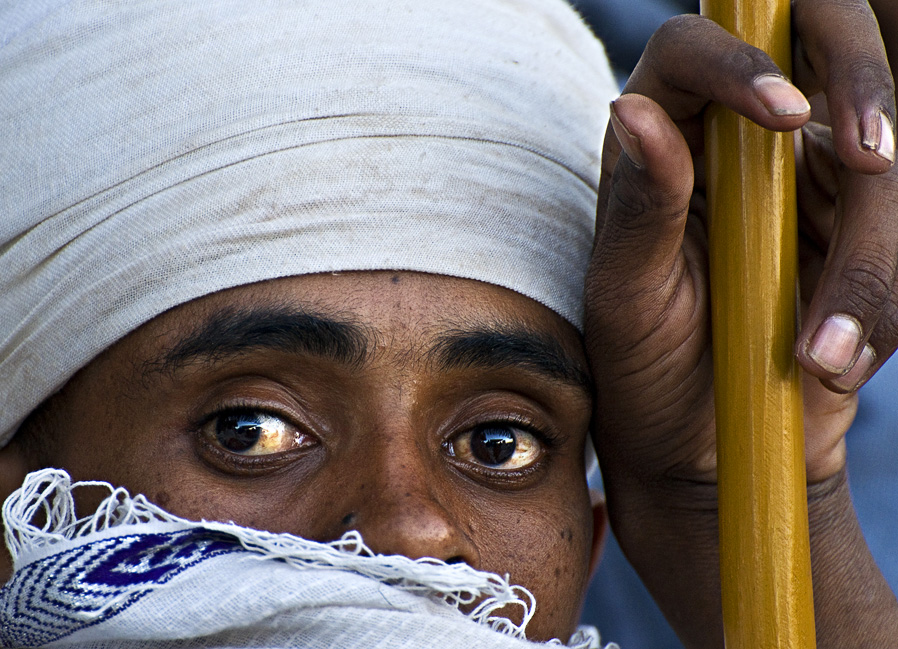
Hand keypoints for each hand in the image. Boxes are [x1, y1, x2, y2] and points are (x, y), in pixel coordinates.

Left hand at [585, 4, 897, 646]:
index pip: (691, 49)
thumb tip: (632, 109)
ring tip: (819, 357)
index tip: (786, 116)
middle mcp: (733, 146)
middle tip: (873, 164)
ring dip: (870, 255)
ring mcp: (802, 182)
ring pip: (878, 157)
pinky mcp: (853, 229)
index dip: (741, 59)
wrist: (704, 446)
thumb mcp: (628, 299)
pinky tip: (838, 362)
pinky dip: (884, 299)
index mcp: (657, 145)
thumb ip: (638, 208)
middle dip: (864, 91)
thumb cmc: (644, 369)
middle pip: (815, 54)